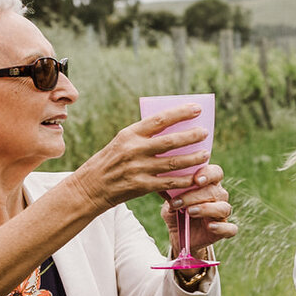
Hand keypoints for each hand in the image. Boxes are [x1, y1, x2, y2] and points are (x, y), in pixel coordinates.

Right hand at [72, 104, 212, 211]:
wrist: (90, 187)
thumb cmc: (110, 162)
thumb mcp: (122, 143)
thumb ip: (144, 137)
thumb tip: (174, 130)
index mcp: (129, 134)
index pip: (159, 119)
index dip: (180, 113)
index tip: (197, 108)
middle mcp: (134, 149)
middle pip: (170, 141)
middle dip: (191, 136)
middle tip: (205, 133)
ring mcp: (138, 168)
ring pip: (173, 162)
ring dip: (193, 158)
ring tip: (205, 154)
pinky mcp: (141, 186)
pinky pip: (169, 182)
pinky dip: (185, 180)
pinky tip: (196, 177)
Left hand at [162, 166, 236, 259]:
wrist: (178, 235)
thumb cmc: (176, 212)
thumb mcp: (170, 201)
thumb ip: (169, 193)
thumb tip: (162, 185)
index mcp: (209, 184)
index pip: (215, 173)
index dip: (208, 174)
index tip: (195, 180)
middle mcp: (219, 196)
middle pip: (215, 191)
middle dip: (194, 196)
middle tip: (177, 202)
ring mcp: (222, 213)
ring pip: (223, 208)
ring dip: (206, 209)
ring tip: (189, 212)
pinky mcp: (224, 230)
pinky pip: (230, 228)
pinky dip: (221, 227)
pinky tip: (210, 226)